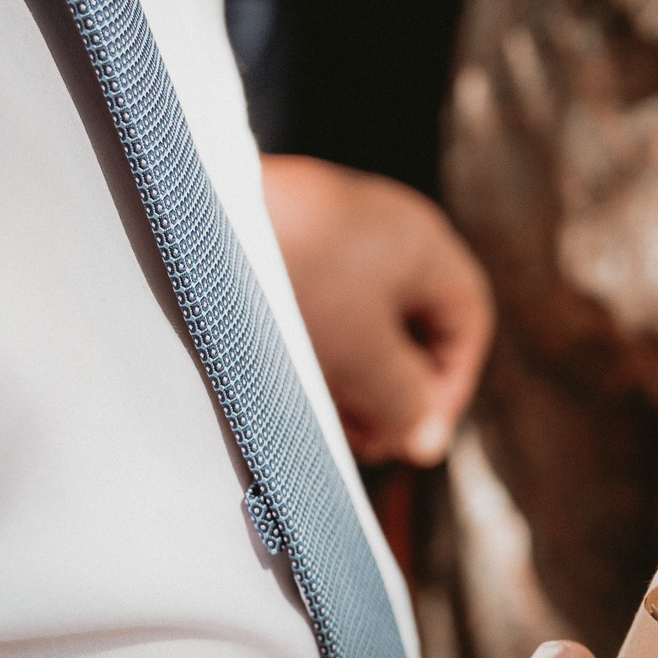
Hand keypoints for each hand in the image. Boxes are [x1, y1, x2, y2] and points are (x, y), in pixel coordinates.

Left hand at [263, 154, 493, 465]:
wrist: (190, 217)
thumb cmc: (295, 284)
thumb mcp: (366, 360)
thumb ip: (407, 406)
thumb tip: (424, 440)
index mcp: (422, 242)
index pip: (466, 321)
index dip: (451, 385)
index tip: (416, 433)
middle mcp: (381, 227)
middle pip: (411, 324)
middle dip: (395, 390)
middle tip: (367, 440)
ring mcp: (326, 228)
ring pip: (358, 318)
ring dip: (351, 378)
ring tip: (322, 420)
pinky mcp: (276, 237)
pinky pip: (312, 302)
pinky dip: (311, 347)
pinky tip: (283, 384)